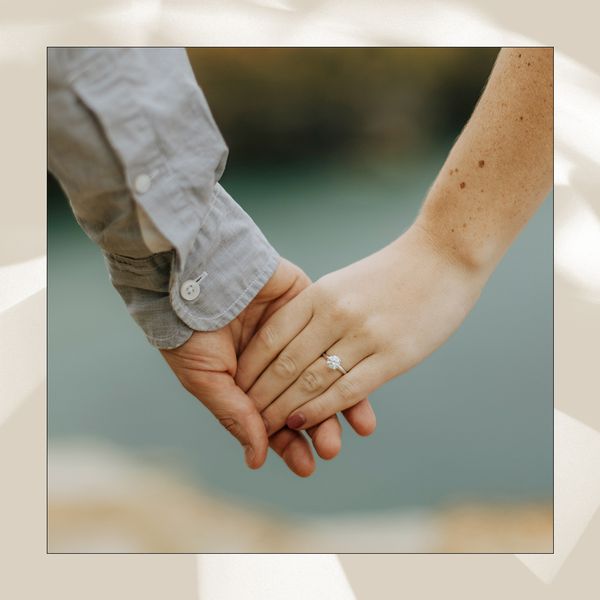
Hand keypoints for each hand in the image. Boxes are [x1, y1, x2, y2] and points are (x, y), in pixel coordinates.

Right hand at [160, 258, 375, 475]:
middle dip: (319, 428)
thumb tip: (258, 458)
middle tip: (330, 449)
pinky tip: (363, 384)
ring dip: (341, 402)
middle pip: (306, 402)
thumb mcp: (206, 378)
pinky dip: (349, 361)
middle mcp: (277, 363)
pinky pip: (335, 339)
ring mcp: (296, 335)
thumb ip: (235, 415)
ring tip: (357, 427)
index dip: (290, 443)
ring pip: (326, 375)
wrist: (198, 272)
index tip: (306, 466)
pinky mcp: (310, 307)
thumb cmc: (190, 329)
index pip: (276, 420)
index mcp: (249, 383)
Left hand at [236, 225, 484, 433]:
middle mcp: (336, 313)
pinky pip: (347, 390)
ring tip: (265, 428)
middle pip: (285, 363)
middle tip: (245, 416)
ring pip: (311, 381)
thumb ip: (318, 311)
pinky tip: (301, 424)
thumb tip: (291, 344)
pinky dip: (319, 410)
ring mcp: (364, 335)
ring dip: (284, 409)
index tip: (236, 386)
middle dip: (261, 395)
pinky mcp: (393, 356)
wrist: (445, 255)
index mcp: (320, 293)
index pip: (272, 337)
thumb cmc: (393, 272)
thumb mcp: (345, 283)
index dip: (251, 366)